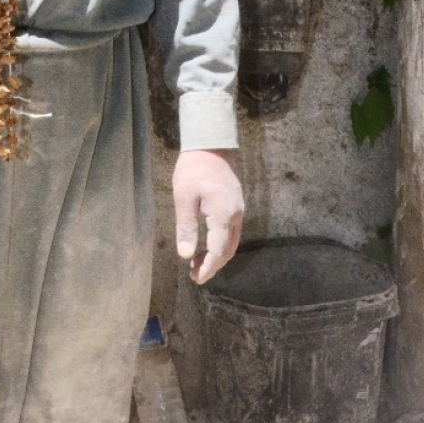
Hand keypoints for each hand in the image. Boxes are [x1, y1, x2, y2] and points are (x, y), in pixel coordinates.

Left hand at [173, 148, 243, 284]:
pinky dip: (221, 242)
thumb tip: (185, 254)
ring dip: (217, 255)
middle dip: (213, 265)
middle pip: (228, 249)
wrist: (211, 143)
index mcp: (224, 215)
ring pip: (231, 241)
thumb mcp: (184, 197)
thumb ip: (186, 227)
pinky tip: (207, 243)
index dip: (208, 268)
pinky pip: (231, 230)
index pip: (218, 251)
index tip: (196, 278)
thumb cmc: (194, 168)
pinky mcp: (235, 203)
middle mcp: (236, 215)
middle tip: (196, 274)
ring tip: (198, 263)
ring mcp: (239, 209)